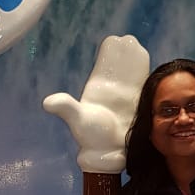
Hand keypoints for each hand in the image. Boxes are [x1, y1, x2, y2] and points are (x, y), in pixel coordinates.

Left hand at [42, 34, 149, 172]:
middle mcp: (111, 92)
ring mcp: (125, 99)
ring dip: (134, 62)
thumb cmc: (93, 136)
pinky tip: (148, 66)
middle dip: (123, 55)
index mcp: (97, 91)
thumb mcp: (78, 119)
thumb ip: (66, 107)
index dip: (109, 55)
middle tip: (128, 41)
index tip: (114, 41)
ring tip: (137, 46)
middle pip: (118, 68)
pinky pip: (141, 87)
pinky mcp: (136, 106)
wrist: (110, 153)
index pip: (104, 68)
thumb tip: (46, 103)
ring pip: (131, 75)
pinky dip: (144, 76)